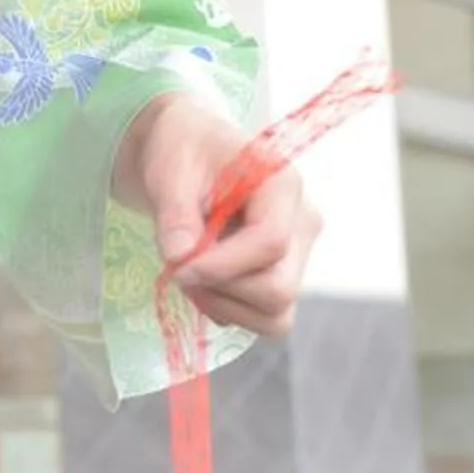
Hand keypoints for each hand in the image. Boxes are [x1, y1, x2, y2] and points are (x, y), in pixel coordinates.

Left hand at [118, 94, 320, 336]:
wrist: (190, 156)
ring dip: (224, 305)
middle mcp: (303, 222)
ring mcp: (299, 253)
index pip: (270, 243)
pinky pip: (267, 318)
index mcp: (283, 184)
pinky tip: (206, 282)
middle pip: (278, 288)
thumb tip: (180, 257)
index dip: (220, 266)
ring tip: (190, 274)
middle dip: (221, 289)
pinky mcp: (284, 275)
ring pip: (276, 314)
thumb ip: (174, 215)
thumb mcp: (170, 173)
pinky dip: (230, 311)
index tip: (177, 266)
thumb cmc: (184, 154)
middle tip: (180, 270)